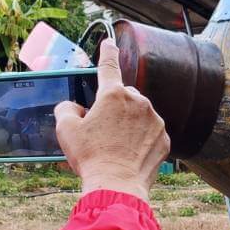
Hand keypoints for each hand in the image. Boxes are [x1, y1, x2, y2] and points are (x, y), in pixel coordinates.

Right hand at [55, 39, 169, 201]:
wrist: (117, 186)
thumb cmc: (91, 157)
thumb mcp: (66, 130)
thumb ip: (66, 109)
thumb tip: (74, 107)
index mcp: (113, 95)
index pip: (109, 66)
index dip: (107, 52)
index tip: (109, 43)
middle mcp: (138, 102)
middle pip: (124, 96)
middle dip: (113, 108)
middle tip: (101, 130)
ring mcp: (155, 120)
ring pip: (139, 114)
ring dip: (128, 124)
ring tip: (115, 147)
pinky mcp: (164, 138)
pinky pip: (150, 132)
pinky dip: (141, 139)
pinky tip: (129, 154)